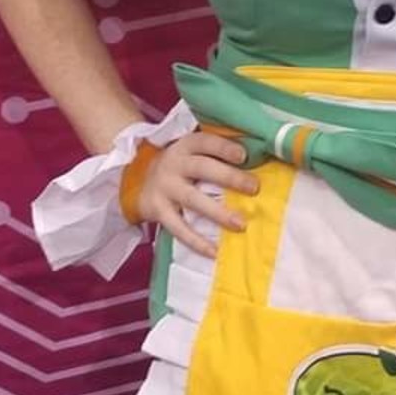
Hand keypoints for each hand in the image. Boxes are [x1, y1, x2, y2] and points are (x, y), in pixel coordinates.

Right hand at [137, 131, 258, 259]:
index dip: (223, 148)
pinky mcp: (158, 211)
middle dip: (229, 177)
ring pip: (192, 199)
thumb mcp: (191, 152)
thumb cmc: (180, 165)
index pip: (205, 142)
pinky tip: (215, 252)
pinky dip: (196, 241)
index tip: (244, 155)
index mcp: (185, 146)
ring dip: (217, 212)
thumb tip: (259, 160)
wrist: (136, 178)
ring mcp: (165, 188)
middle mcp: (174, 165)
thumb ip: (216, 155)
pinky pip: (178, 228)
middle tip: (254, 188)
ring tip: (241, 224)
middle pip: (202, 168)